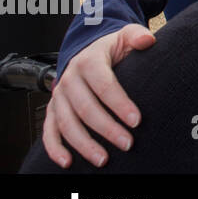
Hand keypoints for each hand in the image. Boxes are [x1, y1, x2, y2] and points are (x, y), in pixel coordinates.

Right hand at [42, 25, 153, 167]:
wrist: (86, 52)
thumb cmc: (110, 49)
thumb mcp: (124, 36)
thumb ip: (136, 36)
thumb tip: (147, 40)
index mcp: (89, 62)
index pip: (104, 85)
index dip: (119, 103)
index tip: (136, 120)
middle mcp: (70, 80)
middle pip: (86, 108)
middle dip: (107, 128)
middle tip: (128, 143)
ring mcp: (58, 97)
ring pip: (67, 124)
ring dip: (84, 144)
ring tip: (103, 159)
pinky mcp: (52, 110)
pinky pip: (49, 131)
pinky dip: (55, 149)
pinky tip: (68, 162)